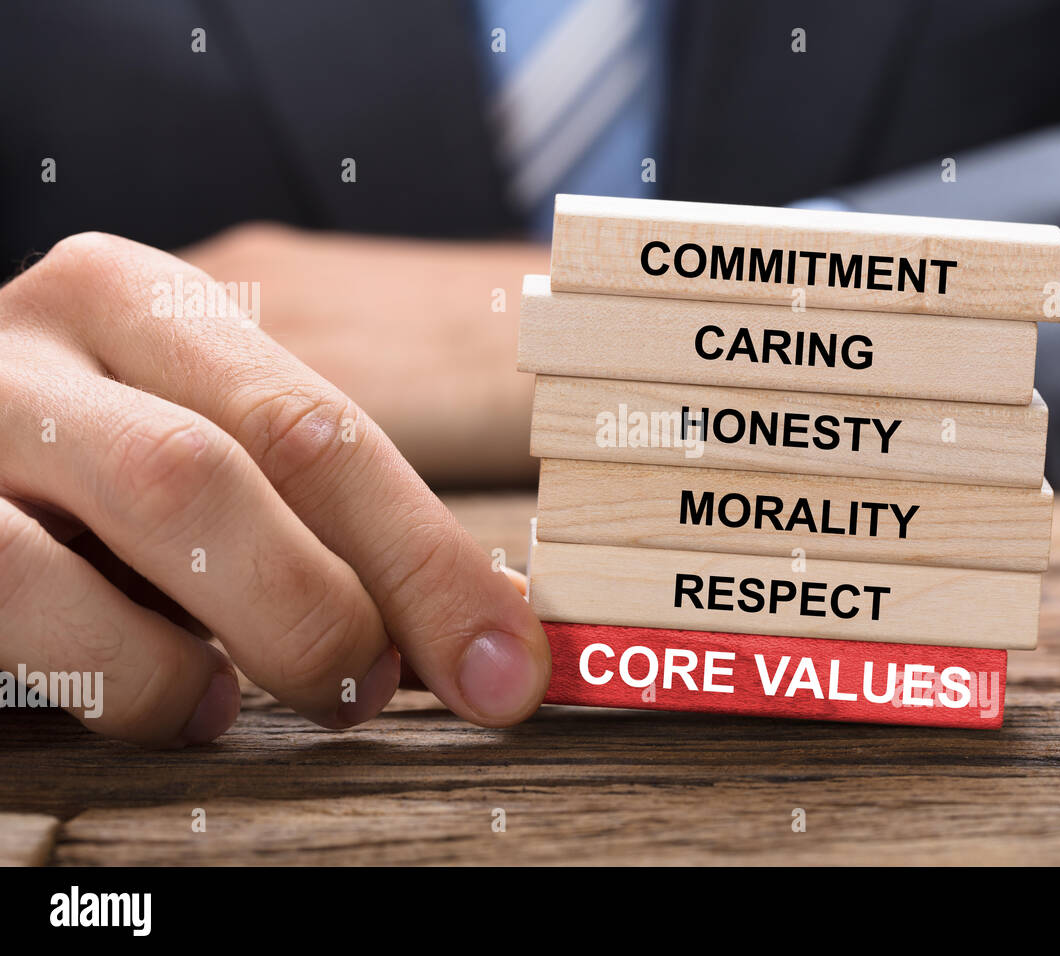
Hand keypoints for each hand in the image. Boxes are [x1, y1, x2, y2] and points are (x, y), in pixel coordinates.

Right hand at [0, 232, 550, 746]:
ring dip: (208, 655)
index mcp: (140, 299)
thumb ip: (324, 511)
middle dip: (321, 609)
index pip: (317, 426)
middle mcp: (35, 342)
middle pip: (207, 470)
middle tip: (366, 688)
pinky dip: (122, 682)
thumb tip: (485, 625)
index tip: (504, 665)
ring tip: (239, 698)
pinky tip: (170, 696)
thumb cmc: (105, 460)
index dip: (427, 562)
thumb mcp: (212, 440)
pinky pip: (14, 613)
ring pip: (93, 543)